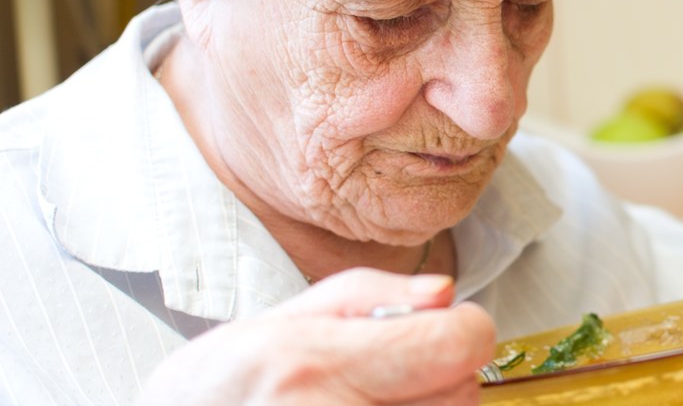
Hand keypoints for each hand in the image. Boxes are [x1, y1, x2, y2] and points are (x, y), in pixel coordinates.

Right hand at [139, 268, 494, 405]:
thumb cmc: (212, 396)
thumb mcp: (271, 322)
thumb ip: (368, 296)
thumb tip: (443, 295)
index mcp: (312, 364)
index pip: (457, 344)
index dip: (459, 329)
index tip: (441, 329)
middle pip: (462, 392)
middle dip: (438, 376)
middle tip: (385, 376)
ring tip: (363, 405)